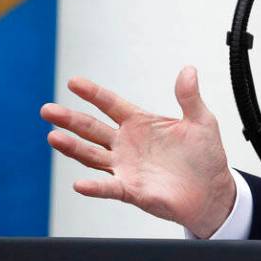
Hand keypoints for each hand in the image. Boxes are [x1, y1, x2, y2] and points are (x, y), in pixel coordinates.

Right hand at [40, 66, 236, 237]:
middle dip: (69, 119)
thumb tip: (188, 70)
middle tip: (47, 110)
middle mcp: (127, 144)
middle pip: (92, 129)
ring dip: (73, 148)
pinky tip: (80, 184)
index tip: (74, 82)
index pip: (112, 104)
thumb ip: (190, 96)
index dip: (93, 93)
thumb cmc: (204, 156)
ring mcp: (126, 167)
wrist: (212, 191)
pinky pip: (109, 187)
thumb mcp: (201, 121)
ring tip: (53, 137)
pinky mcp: (131, 190)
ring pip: (92, 155)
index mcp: (141, 123)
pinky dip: (95, 187)